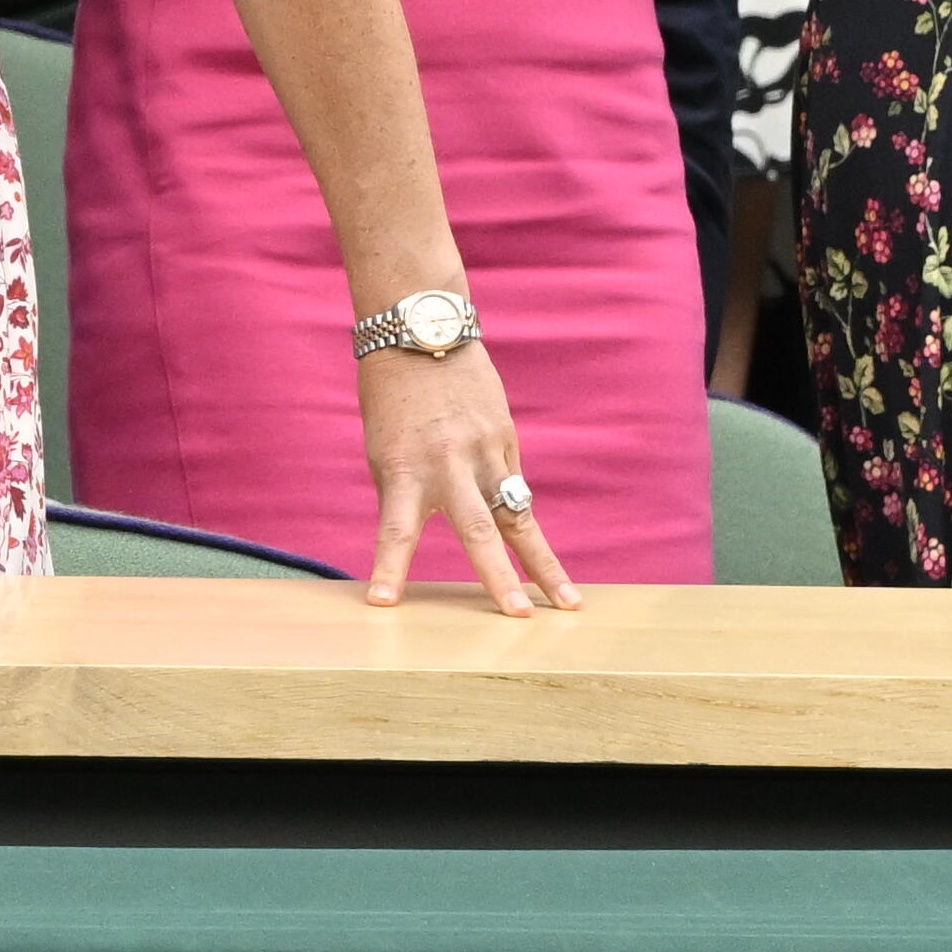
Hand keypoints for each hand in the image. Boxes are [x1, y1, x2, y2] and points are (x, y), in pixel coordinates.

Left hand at [360, 335, 574, 612]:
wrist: (423, 335)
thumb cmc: (392, 401)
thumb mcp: (384, 449)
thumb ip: (406, 492)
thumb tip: (423, 535)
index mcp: (404, 468)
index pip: (395, 529)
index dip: (390, 567)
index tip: (383, 603)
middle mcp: (448, 464)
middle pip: (478, 529)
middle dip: (498, 576)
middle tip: (516, 616)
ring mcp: (485, 452)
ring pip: (519, 517)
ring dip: (544, 565)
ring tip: (568, 604)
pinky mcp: (507, 440)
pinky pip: (516, 489)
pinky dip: (524, 521)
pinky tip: (544, 562)